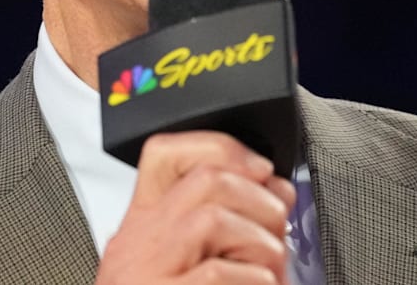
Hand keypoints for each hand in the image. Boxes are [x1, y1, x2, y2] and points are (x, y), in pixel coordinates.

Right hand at [95, 131, 295, 284]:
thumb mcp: (186, 269)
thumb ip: (224, 232)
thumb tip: (279, 191)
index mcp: (142, 228)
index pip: (163, 154)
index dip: (221, 146)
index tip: (262, 170)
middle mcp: (136, 244)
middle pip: (203, 179)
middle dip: (258, 197)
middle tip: (277, 232)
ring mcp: (143, 274)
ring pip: (211, 217)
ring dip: (259, 242)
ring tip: (270, 273)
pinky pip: (216, 274)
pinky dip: (254, 282)